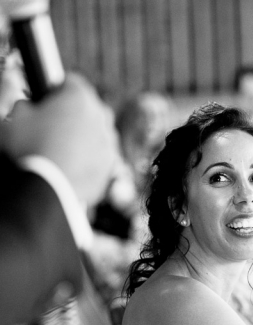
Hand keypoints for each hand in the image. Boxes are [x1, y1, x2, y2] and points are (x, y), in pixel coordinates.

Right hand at [1, 74, 118, 205]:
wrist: (47, 187)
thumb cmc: (29, 147)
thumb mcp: (16, 118)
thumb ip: (25, 105)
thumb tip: (28, 106)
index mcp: (80, 97)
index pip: (71, 82)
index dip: (56, 88)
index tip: (47, 98)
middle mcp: (101, 117)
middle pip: (88, 108)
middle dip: (73, 113)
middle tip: (52, 125)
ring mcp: (109, 142)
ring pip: (96, 132)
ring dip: (83, 136)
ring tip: (60, 148)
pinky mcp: (111, 165)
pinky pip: (99, 155)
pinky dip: (89, 158)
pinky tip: (71, 164)